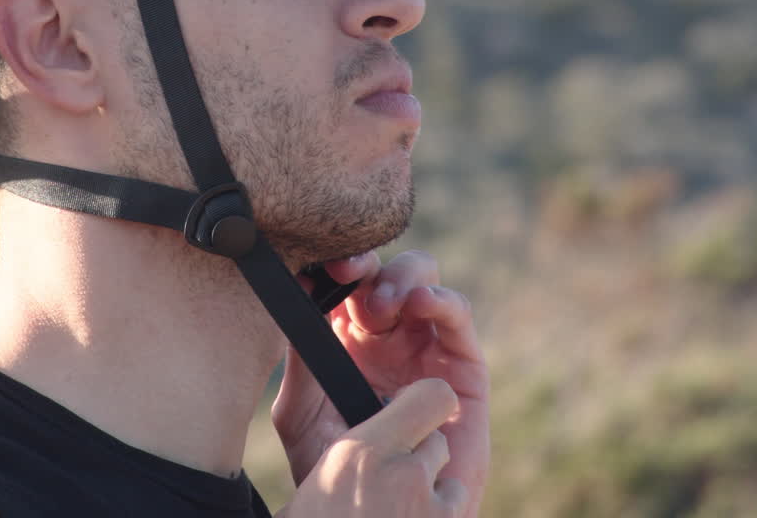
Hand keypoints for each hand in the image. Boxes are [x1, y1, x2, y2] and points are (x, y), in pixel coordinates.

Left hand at [274, 251, 488, 517]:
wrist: (377, 511)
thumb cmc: (335, 469)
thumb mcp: (301, 415)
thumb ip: (300, 365)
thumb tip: (294, 309)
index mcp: (344, 338)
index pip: (342, 284)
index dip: (332, 263)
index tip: (316, 265)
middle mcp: (386, 335)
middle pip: (383, 273)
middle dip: (368, 266)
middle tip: (347, 280)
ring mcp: (424, 346)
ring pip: (423, 281)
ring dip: (401, 278)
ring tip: (380, 305)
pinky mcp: (462, 367)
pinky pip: (458, 318)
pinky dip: (442, 299)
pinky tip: (419, 303)